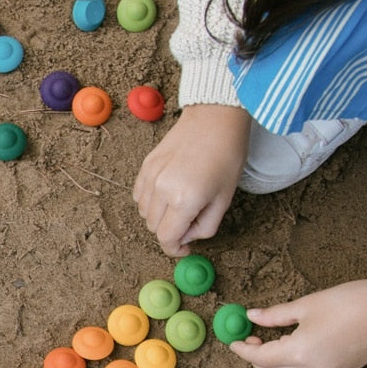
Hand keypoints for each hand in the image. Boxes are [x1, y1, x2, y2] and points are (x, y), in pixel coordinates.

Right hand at [132, 104, 251, 256]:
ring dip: (160, 216)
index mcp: (184, 200)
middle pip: (154, 228)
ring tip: (180, 203)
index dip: (175, 249)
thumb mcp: (225, 198)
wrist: (215, 118)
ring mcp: (150, 177)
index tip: (185, 249)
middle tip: (190, 219)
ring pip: (144, 213)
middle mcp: (162, 191)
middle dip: (170, 230)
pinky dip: (150, 201)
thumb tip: (187, 237)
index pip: (167, 238)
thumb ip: (205, 226)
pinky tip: (167, 192)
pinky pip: (139, 196)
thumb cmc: (227, 156)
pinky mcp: (145, 167)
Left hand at [230, 279, 366, 367]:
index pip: (259, 357)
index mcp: (299, 352)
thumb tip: (251, 316)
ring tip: (275, 348)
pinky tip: (295, 356)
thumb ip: (275, 315)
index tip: (234, 341)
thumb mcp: (307, 305)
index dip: (243, 349)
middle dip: (256, 359)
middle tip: (254, 339)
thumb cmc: (351, 303)